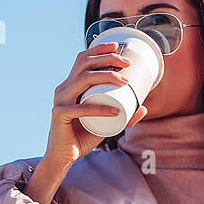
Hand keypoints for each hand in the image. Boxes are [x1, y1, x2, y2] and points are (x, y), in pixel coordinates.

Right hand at [44, 41, 148, 167]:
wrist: (64, 157)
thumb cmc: (83, 137)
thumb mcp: (106, 123)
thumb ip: (123, 116)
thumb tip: (144, 107)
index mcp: (70, 86)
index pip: (82, 59)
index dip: (99, 48)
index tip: (118, 46)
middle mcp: (63, 89)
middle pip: (85, 64)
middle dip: (107, 58)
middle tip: (127, 64)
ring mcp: (60, 101)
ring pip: (83, 80)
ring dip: (106, 77)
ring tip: (124, 82)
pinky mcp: (59, 114)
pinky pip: (81, 108)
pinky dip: (100, 109)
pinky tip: (114, 112)